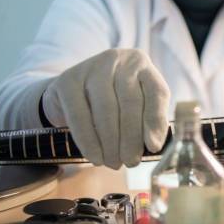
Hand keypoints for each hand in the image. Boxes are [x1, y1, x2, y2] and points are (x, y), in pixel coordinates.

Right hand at [42, 49, 170, 168]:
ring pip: (105, 109)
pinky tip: (95, 157)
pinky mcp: (67, 80)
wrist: (72, 92)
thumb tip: (153, 146)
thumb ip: (147, 120)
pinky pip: (79, 116)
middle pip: (130, 102)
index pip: (156, 92)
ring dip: (111, 143)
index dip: (156, 121)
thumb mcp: (136, 105)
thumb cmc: (114, 102)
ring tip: (114, 163)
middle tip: (131, 162)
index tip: (154, 147)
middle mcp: (119, 60)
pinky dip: (88, 141)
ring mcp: (92, 67)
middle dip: (131, 138)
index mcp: (143, 65)